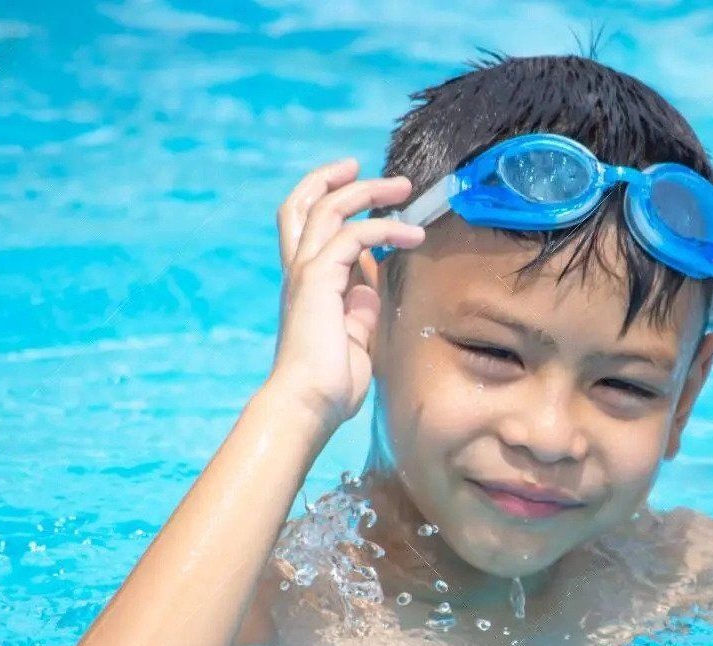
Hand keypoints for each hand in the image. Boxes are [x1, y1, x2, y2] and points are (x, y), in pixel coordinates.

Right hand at [269, 158, 424, 428]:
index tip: (365, 194)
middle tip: (379, 173)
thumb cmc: (330, 386)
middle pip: (304, 203)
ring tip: (404, 189)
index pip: (307, 228)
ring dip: (368, 192)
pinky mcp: (318, 279)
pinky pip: (352, 235)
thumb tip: (369, 289)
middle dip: (338, 179)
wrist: (307, 405)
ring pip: (327, 207)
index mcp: (306, 286)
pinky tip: (413, 236)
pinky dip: (384, 228)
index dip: (331, 201)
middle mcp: (300, 272)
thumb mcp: (353, 341)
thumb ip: (359, 312)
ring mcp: (305, 273)